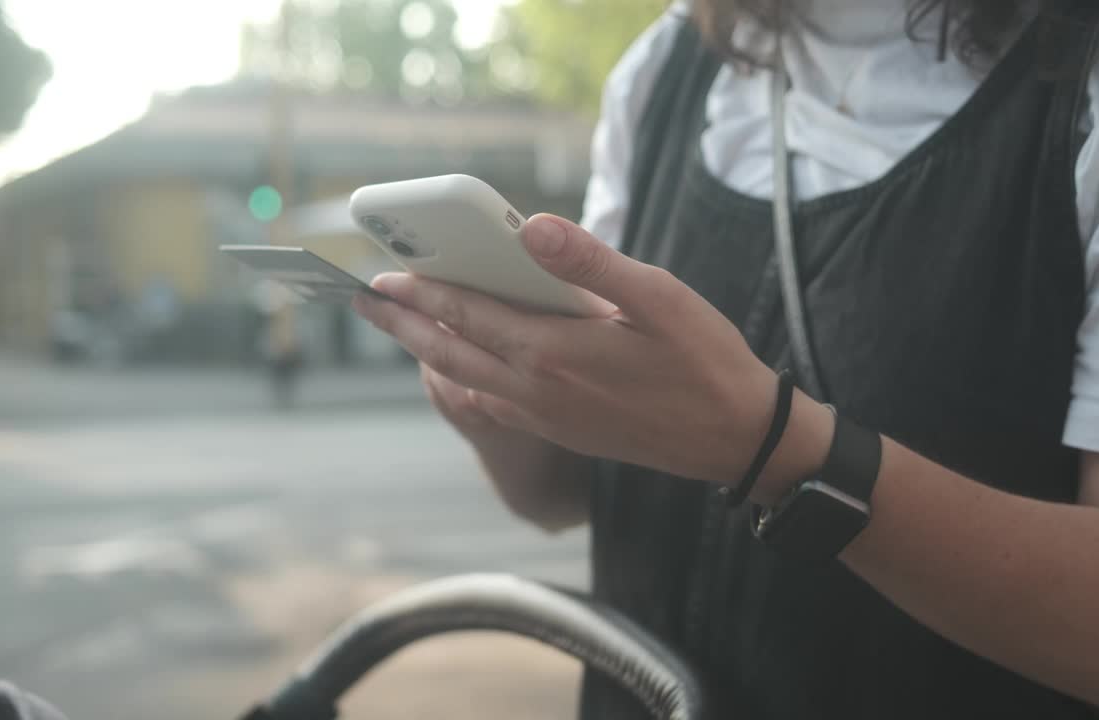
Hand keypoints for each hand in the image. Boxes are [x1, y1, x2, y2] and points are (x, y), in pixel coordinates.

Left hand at [353, 214, 831, 496]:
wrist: (733, 438)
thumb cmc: (703, 361)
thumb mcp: (658, 298)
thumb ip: (590, 262)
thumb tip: (531, 226)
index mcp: (554, 351)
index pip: (469, 314)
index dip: (422, 292)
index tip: (384, 274)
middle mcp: (537, 390)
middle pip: (450, 352)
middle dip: (403, 325)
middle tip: (364, 302)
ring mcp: (545, 416)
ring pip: (464, 381)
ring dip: (425, 353)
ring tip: (400, 330)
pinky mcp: (559, 430)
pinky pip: (490, 404)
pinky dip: (461, 381)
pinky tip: (458, 371)